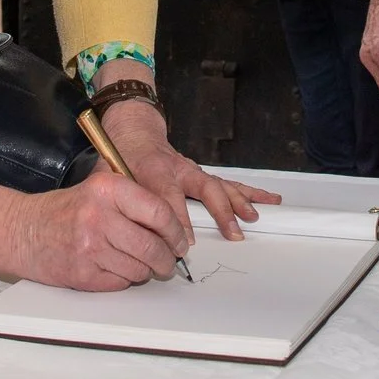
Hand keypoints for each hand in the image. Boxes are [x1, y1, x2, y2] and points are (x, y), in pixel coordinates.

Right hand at [4, 171, 195, 290]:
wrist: (23, 230)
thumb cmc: (64, 211)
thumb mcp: (100, 190)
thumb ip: (134, 203)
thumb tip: (173, 229)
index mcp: (108, 189)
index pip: (159, 212)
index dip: (176, 232)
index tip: (180, 242)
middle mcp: (99, 215)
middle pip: (153, 246)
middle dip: (167, 259)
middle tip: (169, 261)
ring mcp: (90, 246)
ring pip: (139, 269)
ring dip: (145, 271)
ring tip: (137, 263)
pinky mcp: (82, 272)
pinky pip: (120, 282)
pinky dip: (124, 279)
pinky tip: (113, 267)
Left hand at [100, 95, 279, 238]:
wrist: (133, 136)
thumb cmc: (120, 161)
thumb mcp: (109, 180)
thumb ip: (118, 202)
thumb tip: (124, 233)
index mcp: (152, 170)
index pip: (167, 197)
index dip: (178, 220)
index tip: (186, 242)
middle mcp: (178, 169)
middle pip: (204, 188)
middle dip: (220, 211)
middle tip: (231, 232)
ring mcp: (193, 171)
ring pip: (221, 185)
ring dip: (240, 202)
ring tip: (255, 217)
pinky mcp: (203, 175)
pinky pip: (230, 184)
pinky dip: (250, 192)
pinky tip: (268, 199)